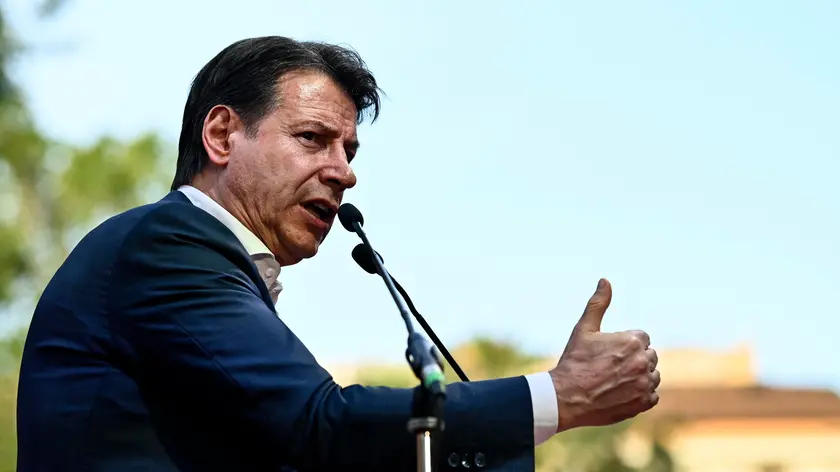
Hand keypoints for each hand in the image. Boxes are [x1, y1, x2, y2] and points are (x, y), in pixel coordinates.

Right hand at [550, 278, 659, 431]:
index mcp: (632, 340)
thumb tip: (605, 281)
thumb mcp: (584, 329)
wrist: (567, 398)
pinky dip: (640, 395)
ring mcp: (645, 384)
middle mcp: (643, 361)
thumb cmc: (574, 362)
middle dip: (634, 359)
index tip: (610, 352)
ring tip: (615, 380)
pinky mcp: (644, 403)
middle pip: (649, 356)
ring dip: (639, 377)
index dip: (625, 344)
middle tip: (611, 367)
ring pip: (653, 376)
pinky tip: (621, 393)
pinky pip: (652, 396)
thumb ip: (598, 304)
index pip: (642, 338)